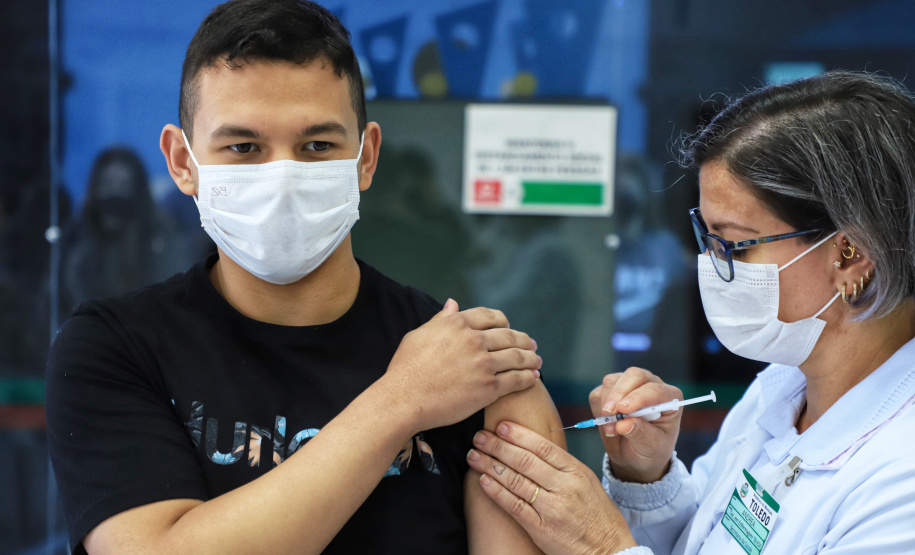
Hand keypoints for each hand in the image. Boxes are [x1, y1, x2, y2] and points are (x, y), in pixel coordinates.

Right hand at [381, 299, 541, 432]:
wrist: (404, 399)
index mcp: (458, 324)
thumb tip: (453, 303)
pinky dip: (529, 377)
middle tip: (531, 344)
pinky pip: (516, 380)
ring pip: (517, 357)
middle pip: (509, 335)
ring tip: (537, 360)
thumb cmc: (406, 368)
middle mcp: (474, 340)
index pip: (491, 316)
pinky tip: (534, 377)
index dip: (503, 321)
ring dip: (531, 358)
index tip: (508, 326)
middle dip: (523, 339)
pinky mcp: (489, 388)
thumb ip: (440, 319)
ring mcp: (484, 364)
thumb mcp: (419, 335)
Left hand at [466, 422, 636, 554]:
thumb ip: (563, 467)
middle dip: (498, 446)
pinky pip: (514, 506)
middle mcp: (564, 487)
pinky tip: (483, 480)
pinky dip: (496, 491)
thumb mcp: (588, 483)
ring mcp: (552, 508)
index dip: (519, 434)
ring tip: (474, 456)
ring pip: (515, 480)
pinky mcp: (541, 529)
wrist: (609, 550)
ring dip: (491, 466)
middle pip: (525, 460)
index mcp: (576, 471)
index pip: (543, 447)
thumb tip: (534, 448)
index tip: (500, 426)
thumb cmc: (598, 516)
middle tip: (479, 437)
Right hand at [589, 368, 682, 482]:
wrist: (635, 455)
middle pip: (633, 375)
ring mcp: (630, 386)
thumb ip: (640, 434)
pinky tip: (607, 424)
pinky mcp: (611, 391)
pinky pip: (599, 392)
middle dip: (619, 393)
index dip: (638, 397)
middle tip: (609, 413)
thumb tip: (623, 424)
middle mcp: (650, 385)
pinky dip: (598, 409)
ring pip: (612, 382)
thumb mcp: (652, 447)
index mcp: (669, 397)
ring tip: (611, 429)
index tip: (623, 410)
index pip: (654, 389)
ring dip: (607, 405)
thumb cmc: (651, 449)